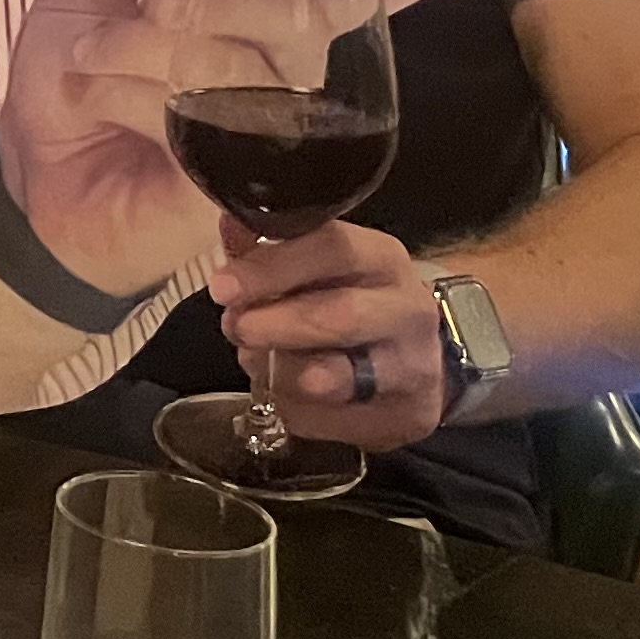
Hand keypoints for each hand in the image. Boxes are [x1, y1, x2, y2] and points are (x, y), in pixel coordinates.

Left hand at [0, 0, 496, 304]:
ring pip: (236, 61)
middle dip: (188, 3)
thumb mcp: (74, 5)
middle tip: (115, 22)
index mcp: (250, 28)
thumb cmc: (66, 95)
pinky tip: (94, 98)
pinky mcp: (233, 181)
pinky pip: (196, 115)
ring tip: (88, 62)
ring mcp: (261, 134)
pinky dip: (131, 94)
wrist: (34, 188)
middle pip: (286, 15)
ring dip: (145, 49)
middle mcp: (272, 79)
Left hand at [214, 220, 452, 447]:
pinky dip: (292, 408)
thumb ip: (271, 247)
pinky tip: (284, 394)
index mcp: (380, 258)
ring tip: (255, 360)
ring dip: (279, 370)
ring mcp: (412, 366)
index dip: (271, 267)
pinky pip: (329, 418)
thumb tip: (230, 220)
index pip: (330, 248)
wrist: (416, 365)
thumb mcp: (320, 267)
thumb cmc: (352, 302)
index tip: (222, 287)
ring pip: (335, 375)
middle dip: (274, 324)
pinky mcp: (405, 415)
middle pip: (338, 316)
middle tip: (235, 328)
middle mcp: (406, 309)